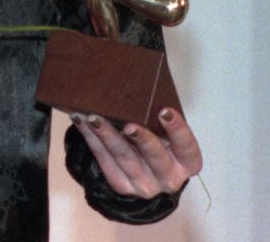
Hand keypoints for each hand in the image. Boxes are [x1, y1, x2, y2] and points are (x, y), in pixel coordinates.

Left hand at [72, 107, 202, 198]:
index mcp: (187, 163)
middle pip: (154, 156)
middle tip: (128, 124)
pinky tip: (83, 122)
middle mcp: (168, 178)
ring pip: (124, 158)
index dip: (177, 129)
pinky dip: (93, 140)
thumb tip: (142, 84)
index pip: (186, 146)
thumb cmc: (164, 146)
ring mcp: (144, 185)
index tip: (164, 110)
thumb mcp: (171, 138)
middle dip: (141, 139)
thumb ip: (163, 121)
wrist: (149, 176)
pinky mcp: (122, 185)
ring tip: (94, 118)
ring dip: (108, 136)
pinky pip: (104, 161)